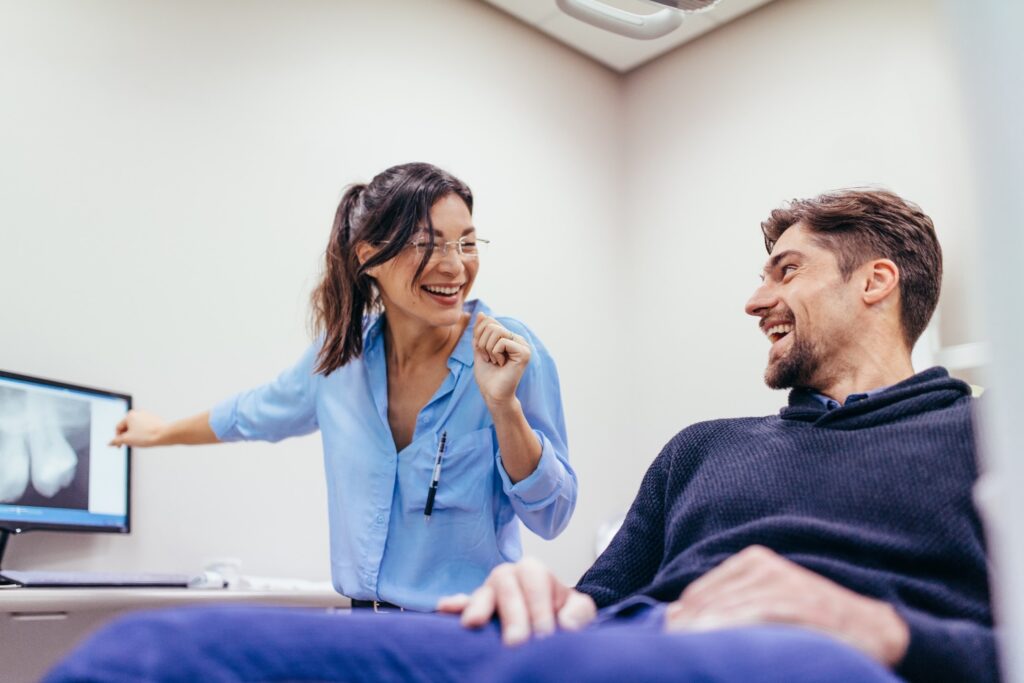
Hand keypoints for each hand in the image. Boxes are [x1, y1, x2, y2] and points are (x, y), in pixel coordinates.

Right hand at [109, 409, 166, 447]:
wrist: (164, 434)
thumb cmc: (146, 436)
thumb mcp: (127, 440)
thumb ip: (117, 441)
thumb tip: (110, 443)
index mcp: (130, 415)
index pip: (118, 428)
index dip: (118, 438)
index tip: (120, 446)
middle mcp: (138, 412)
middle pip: (127, 427)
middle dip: (127, 436)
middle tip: (131, 444)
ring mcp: (147, 415)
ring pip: (136, 427)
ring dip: (135, 435)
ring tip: (141, 441)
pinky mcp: (155, 419)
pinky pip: (145, 427)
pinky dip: (143, 433)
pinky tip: (148, 439)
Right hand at [437, 557, 596, 645]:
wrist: (552, 621)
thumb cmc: (564, 614)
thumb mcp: (580, 610)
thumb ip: (578, 611)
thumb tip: (566, 624)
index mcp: (534, 572)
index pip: (535, 582)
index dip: (540, 609)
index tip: (544, 636)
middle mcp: (508, 576)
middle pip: (506, 585)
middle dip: (512, 613)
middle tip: (517, 643)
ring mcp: (488, 591)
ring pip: (482, 592)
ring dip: (478, 606)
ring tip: (474, 623)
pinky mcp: (474, 609)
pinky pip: (462, 603)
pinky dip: (455, 605)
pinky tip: (445, 609)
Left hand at [472, 313, 530, 405]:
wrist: (493, 394)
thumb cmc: (487, 375)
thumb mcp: (479, 349)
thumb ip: (480, 332)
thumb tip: (482, 313)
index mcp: (509, 337)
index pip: (489, 322)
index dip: (479, 335)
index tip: (483, 352)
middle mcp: (517, 339)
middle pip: (491, 325)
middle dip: (483, 343)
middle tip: (489, 359)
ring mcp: (522, 345)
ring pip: (496, 332)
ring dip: (488, 349)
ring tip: (495, 361)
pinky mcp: (524, 352)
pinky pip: (502, 342)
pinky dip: (495, 354)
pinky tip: (502, 364)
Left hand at [664, 545, 909, 666]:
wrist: (871, 630)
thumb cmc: (811, 625)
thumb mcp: (764, 605)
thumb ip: (722, 608)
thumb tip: (669, 620)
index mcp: (751, 562)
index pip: (697, 595)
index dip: (681, 625)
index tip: (671, 647)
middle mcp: (763, 565)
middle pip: (707, 604)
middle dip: (688, 634)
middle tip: (677, 657)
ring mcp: (781, 581)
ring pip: (725, 612)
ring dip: (705, 638)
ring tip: (695, 657)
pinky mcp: (797, 600)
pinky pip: (753, 617)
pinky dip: (733, 634)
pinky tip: (724, 651)